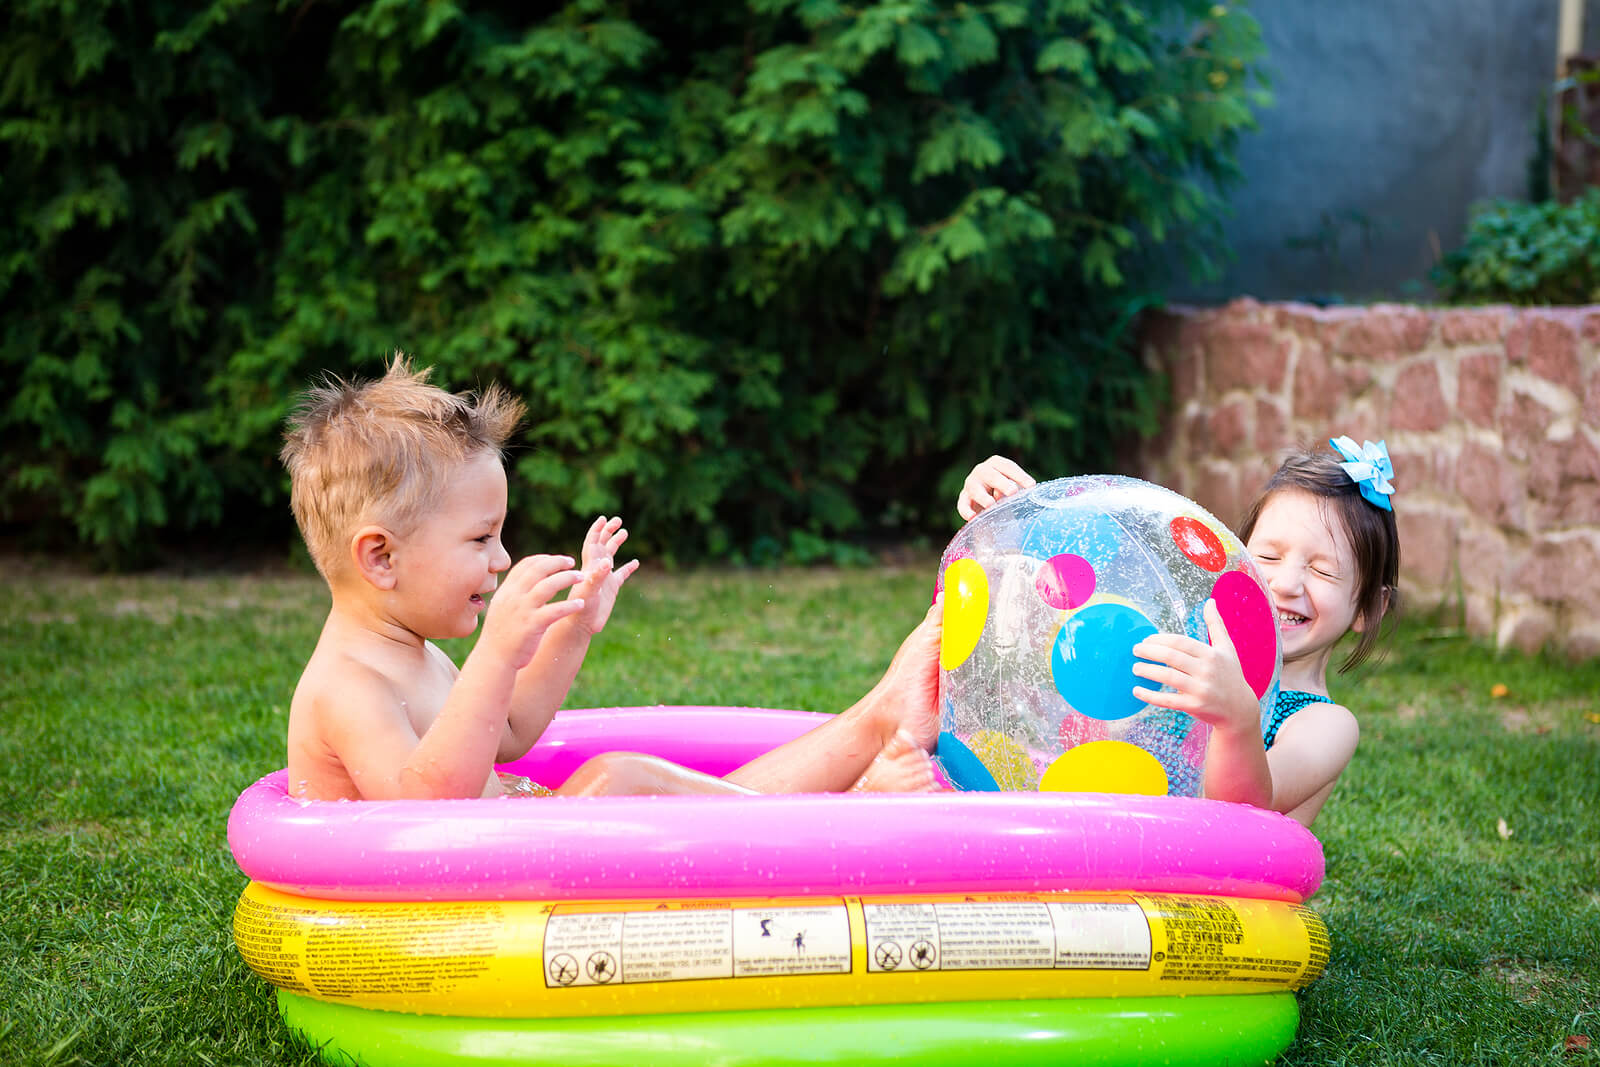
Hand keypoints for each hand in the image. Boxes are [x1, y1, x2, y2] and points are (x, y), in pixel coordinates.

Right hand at [479, 554, 586, 668]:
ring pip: (548, 586)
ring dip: (567, 578)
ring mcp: (522, 610)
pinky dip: (570, 605)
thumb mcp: (502, 607)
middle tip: (573, 562)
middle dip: (558, 562)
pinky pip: (555, 610)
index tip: (558, 559)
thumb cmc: (501, 634)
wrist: (494, 658)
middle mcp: (513, 597)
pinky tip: (581, 604)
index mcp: (507, 590)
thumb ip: (515, 593)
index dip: (544, 558)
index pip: (526, 565)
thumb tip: (529, 581)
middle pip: (538, 569)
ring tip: (582, 577)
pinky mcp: (532, 625)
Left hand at [568, 515, 640, 634]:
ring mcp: (604, 578)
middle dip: (608, 531)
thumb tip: (607, 562)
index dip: (597, 531)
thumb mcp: (589, 592)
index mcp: (589, 567)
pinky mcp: (611, 589)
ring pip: (611, 556)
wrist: (580, 626)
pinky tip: (635, 562)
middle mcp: (596, 569)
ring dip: (616, 543)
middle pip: (602, 545)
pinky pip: (621, 575)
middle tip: (618, 520)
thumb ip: (597, 576)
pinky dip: (628, 567)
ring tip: (625, 532)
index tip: (603, 518)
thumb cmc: (580, 609)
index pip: (592, 544)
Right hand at [957, 455, 1035, 519]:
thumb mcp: (1012, 487)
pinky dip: (966, 511)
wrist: (984, 499)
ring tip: (991, 504)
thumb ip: (1019, 490)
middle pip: (991, 475)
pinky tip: (972, 517)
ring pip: (975, 489)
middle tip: (1013, 492)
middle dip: (1002, 483)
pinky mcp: (964, 498)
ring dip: (983, 497)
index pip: (1008, 467)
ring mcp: (971, 484)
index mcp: (996, 464)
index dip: (1019, 475)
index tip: (1031, 486)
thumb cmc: (1003, 490)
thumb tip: (1032, 494)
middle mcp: (981, 471)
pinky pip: (962, 504)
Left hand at [1130, 600, 1260, 733]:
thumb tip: (1210, 601)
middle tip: (1135, 649)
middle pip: (1172, 657)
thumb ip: (1216, 624)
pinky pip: (1168, 700)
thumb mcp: (1227, 648)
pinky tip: (1137, 690)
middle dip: (1150, 651)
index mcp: (1211, 654)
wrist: (1240, 709)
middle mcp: (1206, 671)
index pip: (1180, 642)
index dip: (1160, 639)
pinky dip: (1150, 696)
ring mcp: (1201, 690)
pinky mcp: (1194, 706)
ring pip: (1168, 677)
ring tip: (1135, 667)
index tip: (1146, 639)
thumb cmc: (1230, 674)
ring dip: (1147, 671)